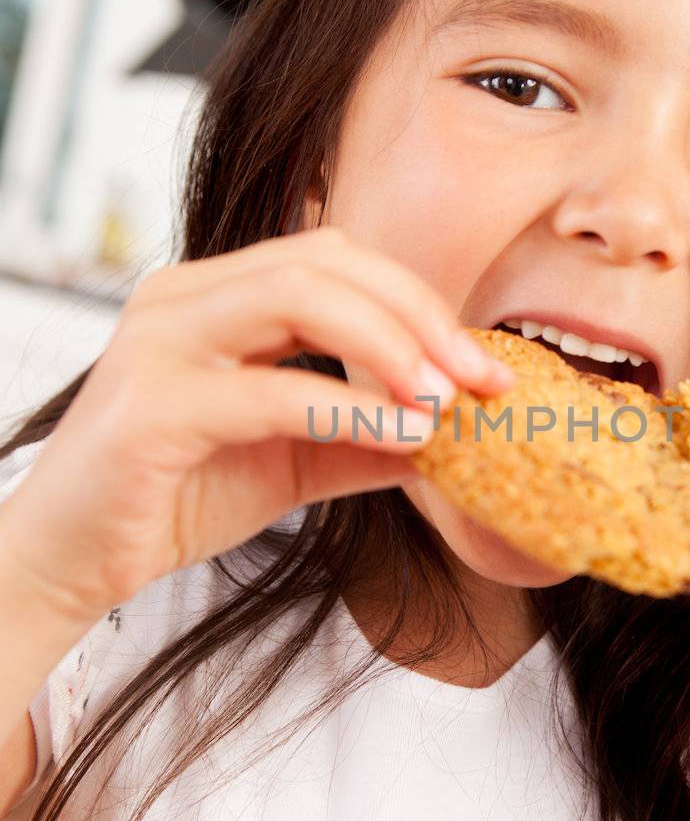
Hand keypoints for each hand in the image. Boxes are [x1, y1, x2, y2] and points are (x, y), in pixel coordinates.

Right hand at [0, 226, 514, 628]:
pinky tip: (402, 436)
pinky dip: (348, 408)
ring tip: (444, 401)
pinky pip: (270, 391)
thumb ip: (364, 436)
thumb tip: (454, 431)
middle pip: (325, 261)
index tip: (486, 366)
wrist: (72, 562)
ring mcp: (161, 342)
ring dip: (389, 344)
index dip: (420, 302)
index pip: (336, 258)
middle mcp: (184, 296)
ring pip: (297, 297)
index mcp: (216, 293)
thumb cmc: (174, 497)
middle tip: (481, 378)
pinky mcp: (150, 407)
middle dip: (419, 315)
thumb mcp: (293, 460)